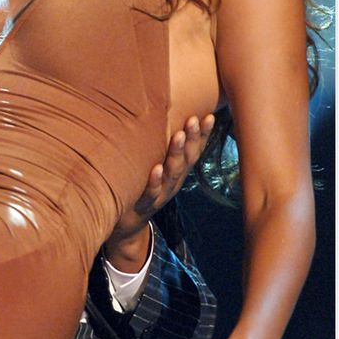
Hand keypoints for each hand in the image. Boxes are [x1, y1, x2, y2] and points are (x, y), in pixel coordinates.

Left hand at [105, 114, 213, 269]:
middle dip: (192, 139)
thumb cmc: (143, 187)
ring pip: (172, 173)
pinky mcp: (145, 204)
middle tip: (193, 119)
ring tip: (178, 136)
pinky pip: (151, 192)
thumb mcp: (158, 166)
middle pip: (187, 159)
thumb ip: (162, 147)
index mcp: (179, 171)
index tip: (209, 116)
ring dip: (176, 154)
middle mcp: (174, 181)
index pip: (195, 150)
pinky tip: (156, 169)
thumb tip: (159, 113)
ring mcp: (162, 193)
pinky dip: (155, 181)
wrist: (129, 225)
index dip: (203, 135)